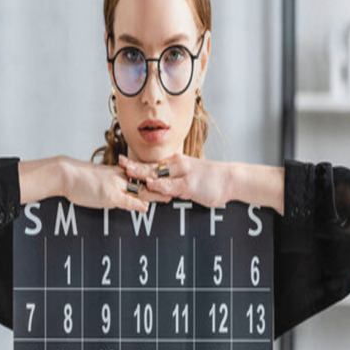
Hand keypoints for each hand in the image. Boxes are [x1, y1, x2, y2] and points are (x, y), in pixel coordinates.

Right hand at [62, 157, 171, 211]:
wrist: (66, 174)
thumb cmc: (81, 179)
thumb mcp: (102, 183)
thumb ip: (117, 189)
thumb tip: (128, 198)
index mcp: (120, 173)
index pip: (142, 175)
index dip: (157, 178)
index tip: (170, 180)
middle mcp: (121, 177)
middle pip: (146, 181)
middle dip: (162, 185)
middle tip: (178, 188)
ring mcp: (116, 185)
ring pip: (140, 189)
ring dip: (155, 193)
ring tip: (169, 197)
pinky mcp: (108, 194)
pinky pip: (125, 199)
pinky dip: (136, 204)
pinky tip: (145, 207)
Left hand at [118, 153, 232, 207]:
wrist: (230, 179)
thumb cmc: (212, 179)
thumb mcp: (191, 177)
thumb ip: (177, 181)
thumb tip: (165, 187)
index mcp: (177, 164)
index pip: (153, 165)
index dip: (137, 165)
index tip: (123, 163)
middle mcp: (177, 166)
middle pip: (150, 166)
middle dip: (134, 166)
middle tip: (119, 163)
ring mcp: (182, 174)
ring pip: (157, 174)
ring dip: (141, 173)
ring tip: (127, 172)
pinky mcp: (188, 184)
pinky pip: (170, 185)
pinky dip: (159, 184)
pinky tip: (149, 183)